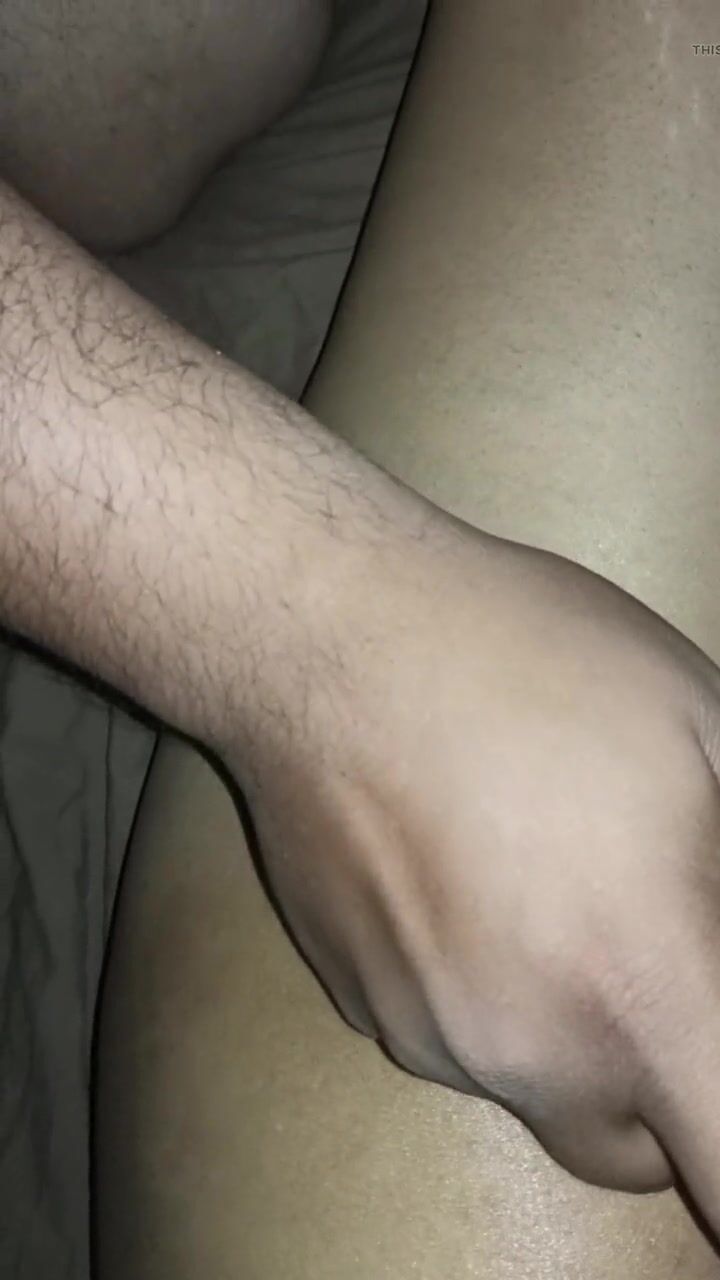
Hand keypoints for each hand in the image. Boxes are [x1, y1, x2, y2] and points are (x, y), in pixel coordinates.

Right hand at [222, 507, 719, 1225]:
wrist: (326, 633)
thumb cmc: (524, 656)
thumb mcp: (700, 726)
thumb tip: (717, 929)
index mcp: (635, 980)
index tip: (710, 1065)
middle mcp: (524, 1040)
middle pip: (635, 1142)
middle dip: (663, 1073)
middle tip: (652, 948)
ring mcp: (425, 1027)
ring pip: (531, 1083)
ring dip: (559, 1027)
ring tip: (539, 880)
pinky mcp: (354, 998)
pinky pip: (445, 1033)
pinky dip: (472, 991)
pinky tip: (456, 873)